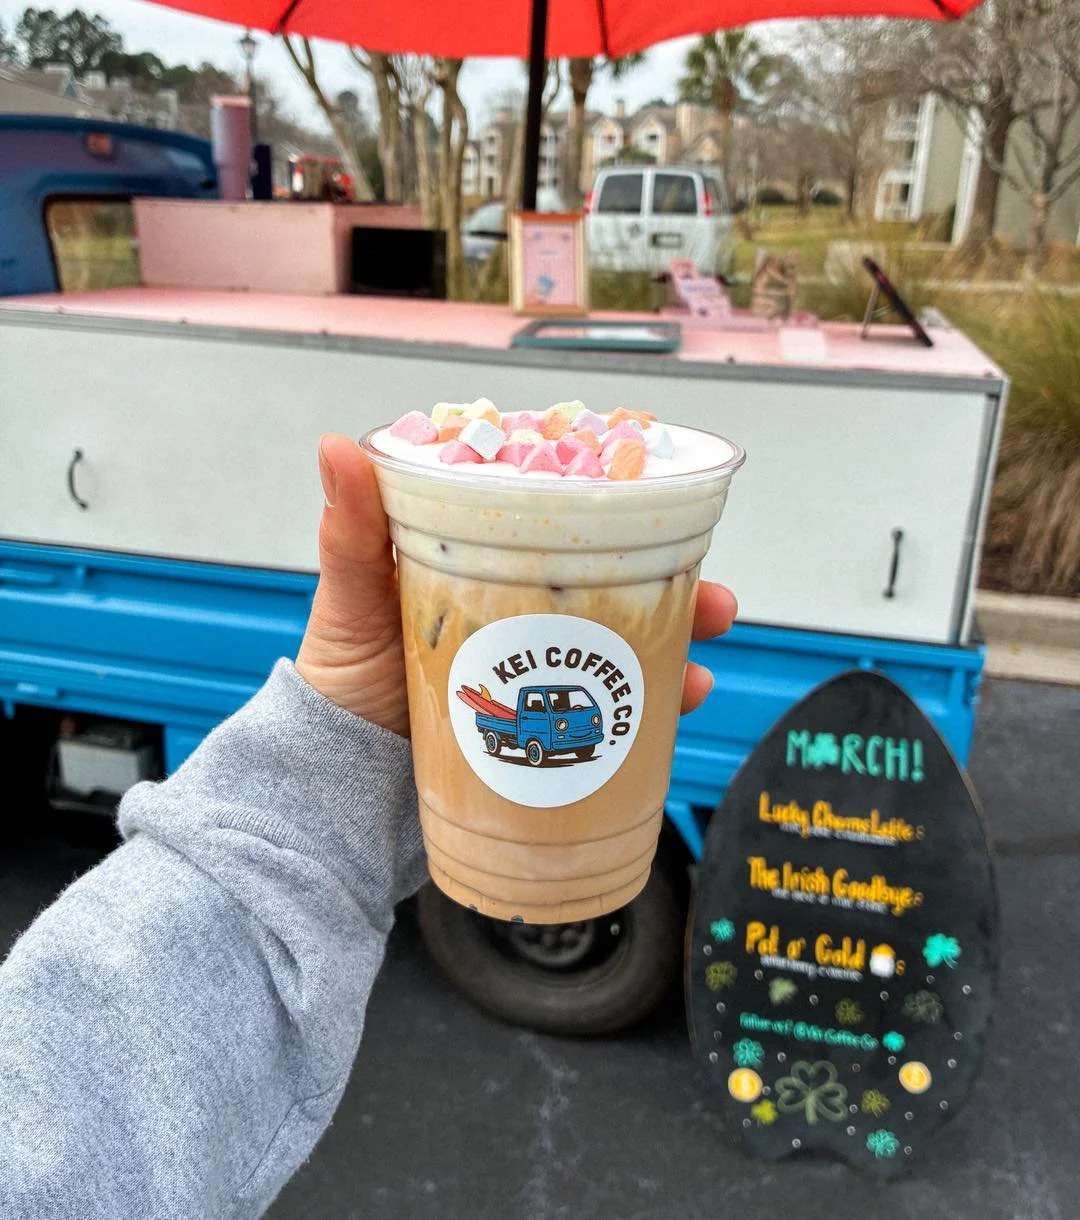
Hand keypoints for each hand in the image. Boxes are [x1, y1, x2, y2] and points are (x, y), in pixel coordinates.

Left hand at [296, 435, 737, 735]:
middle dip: (676, 583)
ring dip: (683, 637)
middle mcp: (526, 610)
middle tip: (711, 594)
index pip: (565, 526)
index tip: (661, 501)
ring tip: (706, 644)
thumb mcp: (353, 596)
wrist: (348, 774)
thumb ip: (352, 531)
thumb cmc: (347, 677)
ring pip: (632, 641)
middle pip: (617, 583)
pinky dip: (659, 702)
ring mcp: (543, 667)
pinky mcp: (551, 724)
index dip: (619, 512)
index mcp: (489, 565)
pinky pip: (620, 709)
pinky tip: (685, 696)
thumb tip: (336, 445)